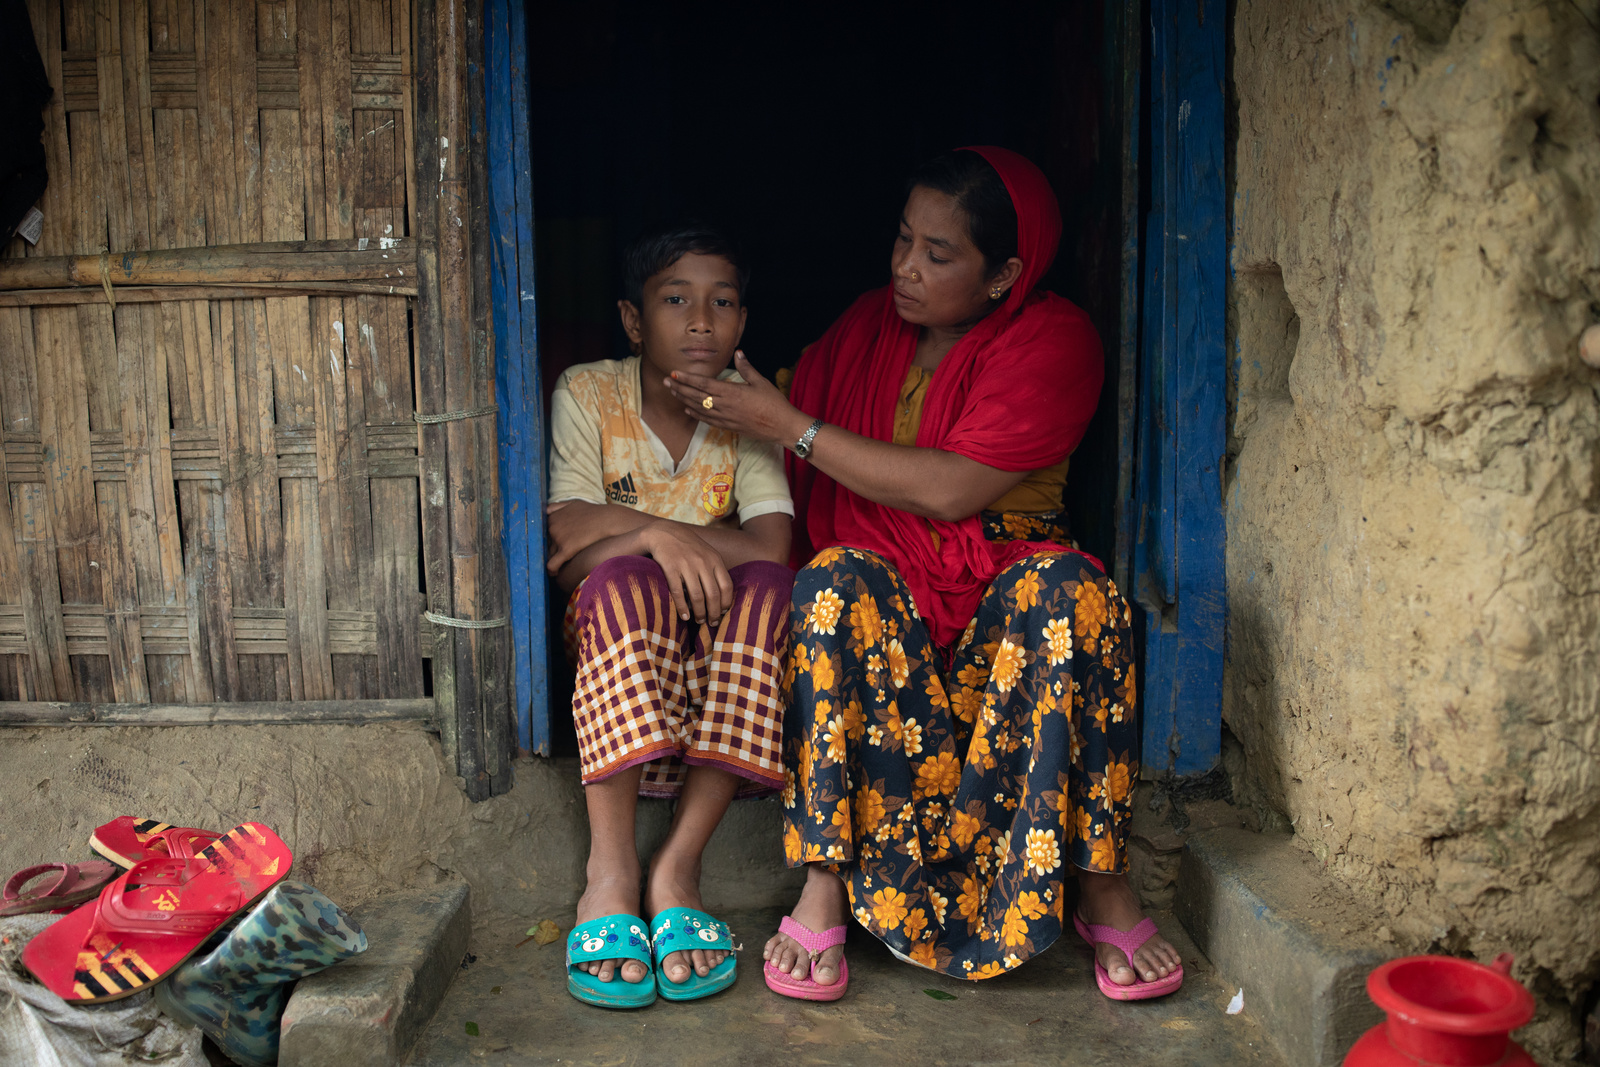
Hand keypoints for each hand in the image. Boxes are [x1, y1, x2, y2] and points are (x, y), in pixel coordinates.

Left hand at [546, 501, 648, 574]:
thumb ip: (558, 506)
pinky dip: (552, 570)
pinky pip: (552, 564)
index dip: (548, 541)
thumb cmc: (593, 512)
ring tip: (557, 568)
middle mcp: (552, 526)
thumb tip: (546, 510)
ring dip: (552, 560)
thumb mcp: (573, 503)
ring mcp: (558, 538)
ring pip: (548, 555)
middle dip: (549, 551)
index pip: (542, 534)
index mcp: (552, 517)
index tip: (552, 547)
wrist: (608, 520)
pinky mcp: (566, 549)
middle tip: (554, 558)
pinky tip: (555, 573)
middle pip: (545, 545)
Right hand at [638, 521, 732, 624]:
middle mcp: (702, 562)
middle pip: (713, 594)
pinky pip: (678, 592)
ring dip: (699, 613)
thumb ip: (716, 570)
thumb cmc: (688, 547)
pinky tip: (684, 616)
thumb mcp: (706, 553)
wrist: (663, 533)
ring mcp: (686, 565)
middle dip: (713, 613)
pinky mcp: (670, 568)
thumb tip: (724, 598)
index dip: (726, 603)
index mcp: (715, 559)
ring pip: (697, 596)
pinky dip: (682, 607)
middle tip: (712, 623)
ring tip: (699, 621)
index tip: (723, 613)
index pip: (726, 586)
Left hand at [664, 350, 810, 446]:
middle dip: (680, 388)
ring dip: (684, 400)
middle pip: (697, 396)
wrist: (782, 427)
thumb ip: (746, 368)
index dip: (687, 378)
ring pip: (699, 408)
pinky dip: (696, 414)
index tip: (674, 373)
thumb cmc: (774, 403)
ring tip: (673, 392)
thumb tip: (738, 353)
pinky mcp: (729, 426)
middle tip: (666, 381)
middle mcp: (725, 406)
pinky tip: (688, 409)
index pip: (704, 384)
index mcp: (732, 392)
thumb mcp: (761, 381)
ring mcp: (726, 418)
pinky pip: (708, 420)